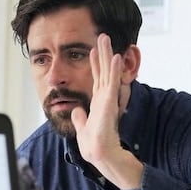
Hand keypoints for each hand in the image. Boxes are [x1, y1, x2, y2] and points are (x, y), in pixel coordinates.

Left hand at [71, 33, 142, 189]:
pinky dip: (113, 70)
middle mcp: (104, 97)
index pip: (96, 78)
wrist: (99, 154)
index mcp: (98, 102)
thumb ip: (80, 118)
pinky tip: (115, 57)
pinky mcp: (109, 102)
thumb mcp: (83, 127)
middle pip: (103, 71)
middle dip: (102, 53)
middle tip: (103, 36)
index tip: (92, 50)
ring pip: (108, 72)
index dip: (95, 64)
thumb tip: (75, 110)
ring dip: (108, 54)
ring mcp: (108, 98)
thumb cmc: (93, 144)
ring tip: (107, 38)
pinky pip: (111, 82)